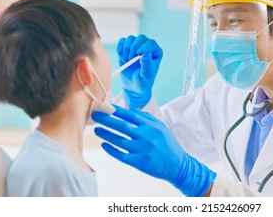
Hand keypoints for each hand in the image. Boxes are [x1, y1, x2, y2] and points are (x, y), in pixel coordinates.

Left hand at [92, 105, 215, 196]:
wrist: (177, 165)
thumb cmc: (168, 145)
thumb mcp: (160, 127)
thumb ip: (146, 118)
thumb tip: (130, 110)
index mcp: (151, 126)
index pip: (130, 115)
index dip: (116, 110)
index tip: (104, 107)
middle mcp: (146, 136)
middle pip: (122, 126)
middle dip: (106, 119)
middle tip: (94, 115)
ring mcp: (142, 149)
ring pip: (119, 140)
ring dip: (106, 134)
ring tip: (96, 130)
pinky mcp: (139, 162)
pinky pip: (121, 155)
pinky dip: (111, 150)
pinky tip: (104, 145)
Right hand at [117, 35, 162, 107]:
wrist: (133, 86)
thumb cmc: (143, 81)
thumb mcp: (146, 75)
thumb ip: (147, 64)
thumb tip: (146, 52)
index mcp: (155, 53)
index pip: (151, 43)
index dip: (144, 46)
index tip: (139, 54)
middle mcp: (147, 47)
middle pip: (141, 38)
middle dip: (134, 47)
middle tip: (131, 58)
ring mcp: (136, 47)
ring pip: (131, 38)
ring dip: (127, 48)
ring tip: (126, 59)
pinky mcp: (126, 49)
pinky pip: (122, 41)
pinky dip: (120, 46)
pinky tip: (120, 55)